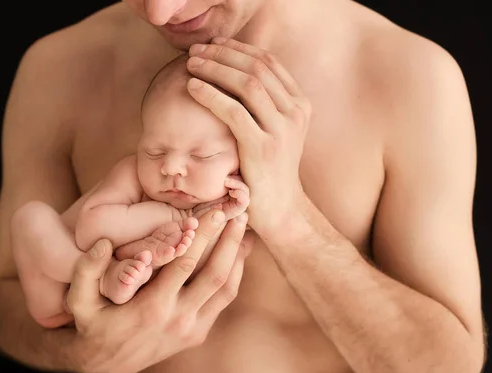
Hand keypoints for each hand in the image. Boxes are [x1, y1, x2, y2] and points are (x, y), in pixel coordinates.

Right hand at [65, 209, 253, 372]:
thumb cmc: (92, 322)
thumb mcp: (79, 299)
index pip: (185, 264)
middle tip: (239, 213)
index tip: (214, 211)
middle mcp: (177, 319)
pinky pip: (223, 302)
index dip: (203, 236)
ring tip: (246, 230)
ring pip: (226, 290)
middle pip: (214, 274)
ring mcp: (191, 329)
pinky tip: (237, 254)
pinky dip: (234, 276)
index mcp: (152, 307)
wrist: (105, 362)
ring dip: (238, 258)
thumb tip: (103, 243)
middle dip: (228, 241)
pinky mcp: (197, 334)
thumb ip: (86, 270)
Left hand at [185, 37, 310, 234]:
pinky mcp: (263, 148)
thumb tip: (234, 73)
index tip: (214, 44)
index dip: (239, 48)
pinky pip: (233, 111)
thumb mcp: (275, 132)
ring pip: (247, 84)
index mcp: (300, 105)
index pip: (269, 63)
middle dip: (223, 54)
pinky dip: (210, 95)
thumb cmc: (268, 170)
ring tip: (191, 64)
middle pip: (257, 68)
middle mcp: (296, 113)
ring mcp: (282, 130)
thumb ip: (264, 105)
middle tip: (197, 51)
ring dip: (215, 68)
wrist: (280, 209)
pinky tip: (192, 87)